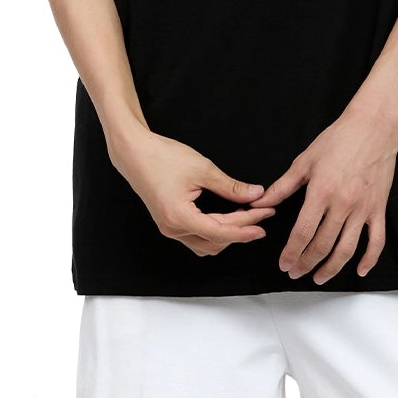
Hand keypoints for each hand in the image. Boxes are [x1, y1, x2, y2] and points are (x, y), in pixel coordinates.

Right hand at [110, 129, 274, 259]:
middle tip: (262, 212)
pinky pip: (196, 238)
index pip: (220, 231)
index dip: (246, 227)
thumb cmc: (161, 157)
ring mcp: (169, 228)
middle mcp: (172, 228)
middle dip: (241, 228)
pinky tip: (226, 219)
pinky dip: (214, 232)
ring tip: (246, 216)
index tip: (264, 221)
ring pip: (206, 245)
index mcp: (179, 216)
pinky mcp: (168, 224)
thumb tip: (255, 194)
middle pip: (216, 240)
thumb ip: (230, 186)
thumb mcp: (202, 168)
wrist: (134, 153)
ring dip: (227, 234)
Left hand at [255, 109, 397, 282]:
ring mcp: (363, 209)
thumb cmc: (338, 140)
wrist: (373, 128)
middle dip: (306, 263)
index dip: (291, 253)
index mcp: (321, 193)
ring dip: (332, 268)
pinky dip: (369, 259)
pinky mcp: (378, 209)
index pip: (302, 233)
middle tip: (296, 272)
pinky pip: (376, 240)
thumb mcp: (304, 162)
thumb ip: (282, 187)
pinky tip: (360, 270)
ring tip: (320, 277)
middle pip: (322, 245)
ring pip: (347, 248)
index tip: (284, 264)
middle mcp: (343, 204)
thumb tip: (260, 202)